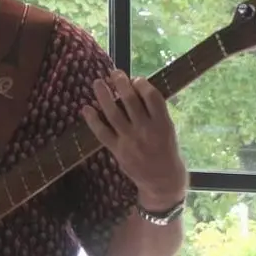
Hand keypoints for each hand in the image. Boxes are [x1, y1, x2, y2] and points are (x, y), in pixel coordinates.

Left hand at [82, 71, 186, 208]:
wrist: (163, 182)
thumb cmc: (167, 152)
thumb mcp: (168, 131)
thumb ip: (155, 114)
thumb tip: (136, 92)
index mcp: (163, 124)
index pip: (152, 97)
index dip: (142, 84)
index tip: (137, 80)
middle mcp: (146, 130)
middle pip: (131, 100)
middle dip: (121, 83)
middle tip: (115, 73)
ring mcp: (130, 140)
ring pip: (113, 113)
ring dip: (103, 95)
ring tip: (98, 83)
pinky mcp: (118, 150)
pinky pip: (102, 132)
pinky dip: (92, 120)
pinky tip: (86, 109)